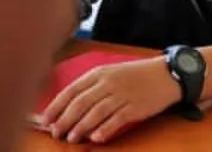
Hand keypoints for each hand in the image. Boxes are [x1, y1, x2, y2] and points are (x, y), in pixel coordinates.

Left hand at [40, 59, 179, 143]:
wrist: (165, 75)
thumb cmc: (135, 76)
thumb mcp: (110, 74)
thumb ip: (91, 88)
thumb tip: (69, 107)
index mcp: (99, 73)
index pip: (72, 90)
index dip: (57, 106)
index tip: (46, 119)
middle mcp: (108, 83)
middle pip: (81, 103)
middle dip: (65, 119)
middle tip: (56, 133)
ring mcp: (122, 95)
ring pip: (96, 112)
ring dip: (81, 127)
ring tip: (71, 138)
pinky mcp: (135, 107)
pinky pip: (116, 120)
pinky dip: (104, 129)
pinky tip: (95, 138)